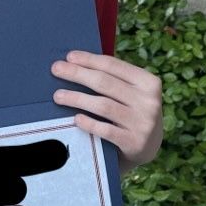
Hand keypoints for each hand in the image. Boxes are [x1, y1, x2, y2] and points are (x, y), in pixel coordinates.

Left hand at [51, 50, 162, 172]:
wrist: (148, 148)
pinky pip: (106, 130)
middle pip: (105, 83)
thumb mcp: (132, 94)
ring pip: (103, 106)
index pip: (114, 66)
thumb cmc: (131, 113)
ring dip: (77, 98)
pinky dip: (89, 123)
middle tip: (56, 70)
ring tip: (58, 96)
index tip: (69, 57)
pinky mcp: (134, 143)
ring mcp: (143, 124)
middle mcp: (149, 102)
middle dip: (78, 74)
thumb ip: (114, 80)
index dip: (89, 60)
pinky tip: (75, 119)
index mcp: (149, 83)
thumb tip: (75, 63)